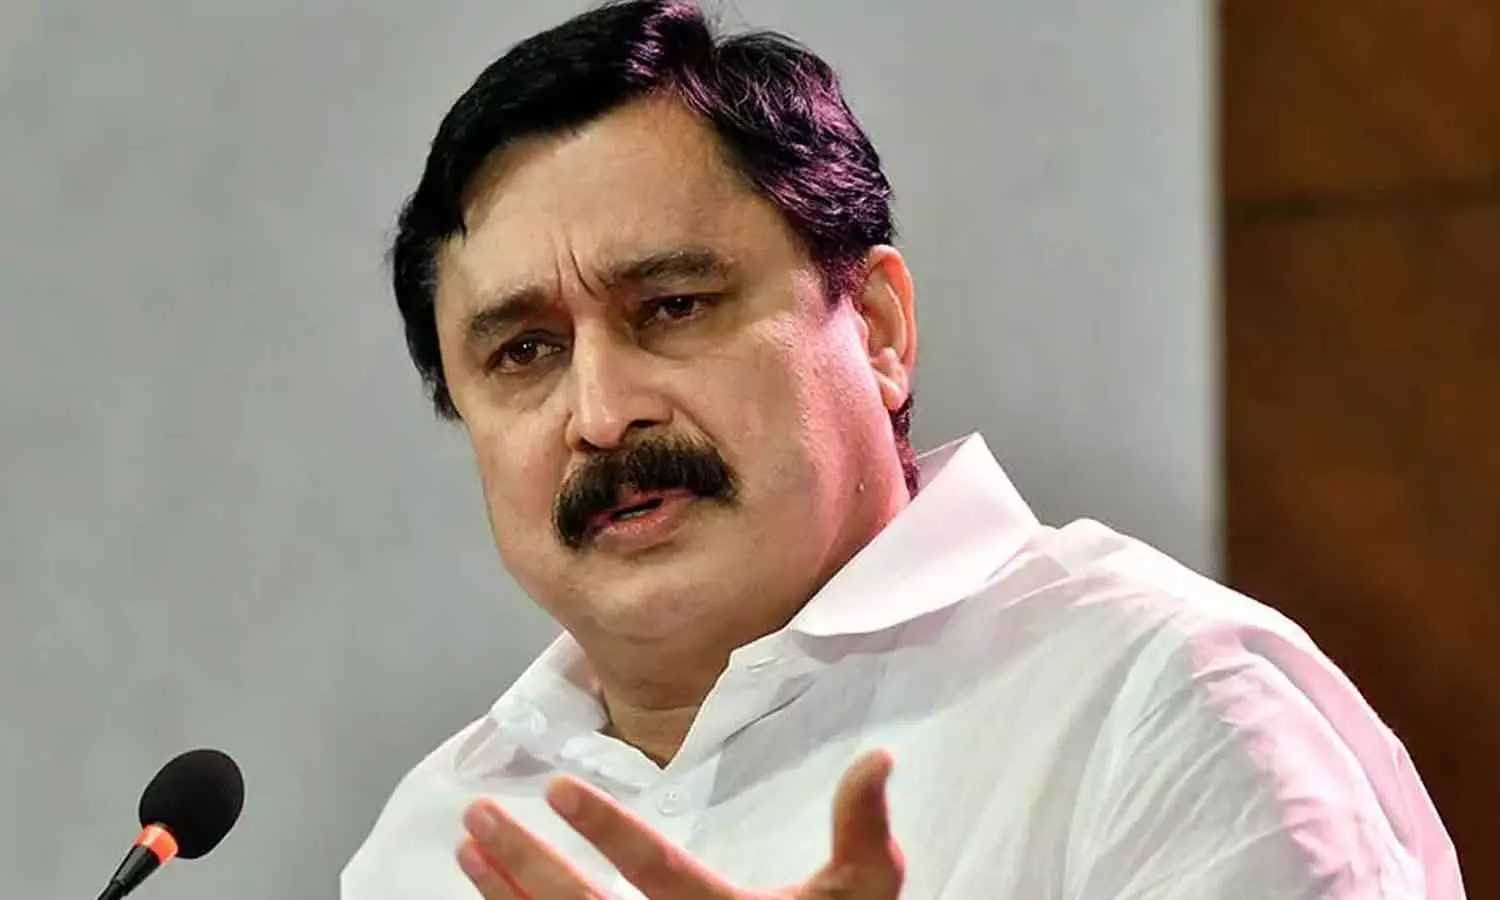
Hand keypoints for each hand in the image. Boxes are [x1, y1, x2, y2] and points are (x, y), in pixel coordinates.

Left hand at [457, 749, 904, 898]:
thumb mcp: (862, 895)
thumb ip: (861, 831)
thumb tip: (877, 757)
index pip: (656, 875)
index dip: (608, 831)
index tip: (557, 788)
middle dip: (526, 864)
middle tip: (478, 814)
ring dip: (506, 896)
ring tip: (466, 848)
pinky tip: (492, 896)